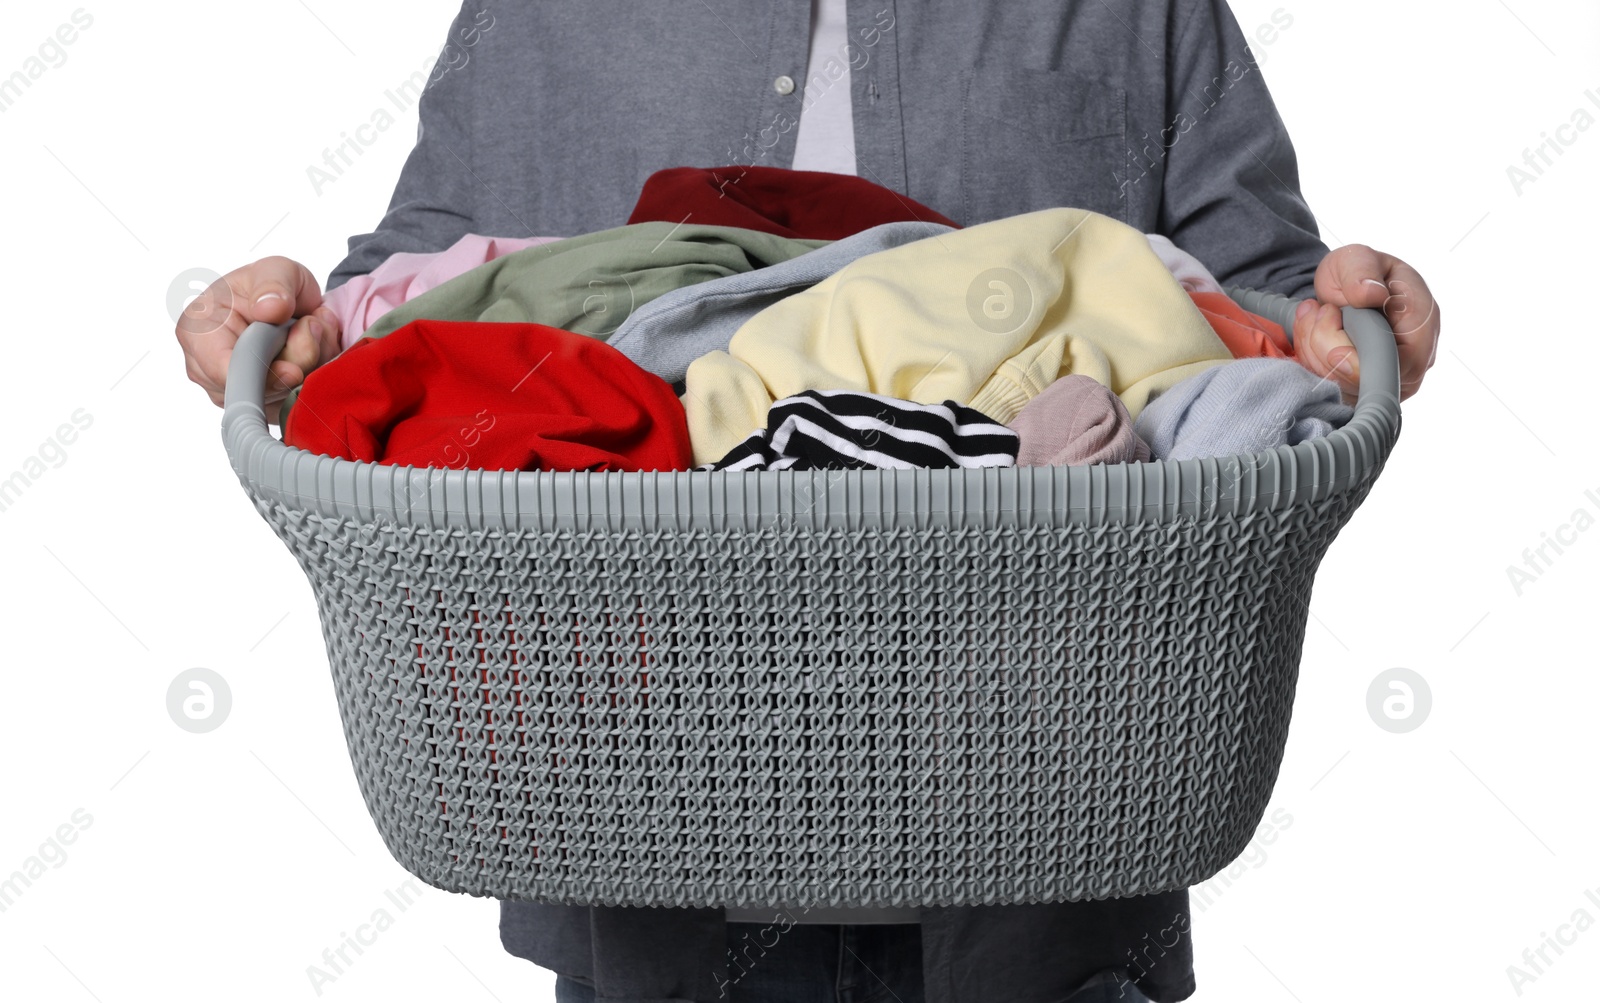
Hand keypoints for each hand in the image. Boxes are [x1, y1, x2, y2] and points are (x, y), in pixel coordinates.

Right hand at [175, 256, 341, 423]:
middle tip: (310, 324)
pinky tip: (314, 347)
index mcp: (198, 331)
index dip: (260, 374)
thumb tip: (270, 309)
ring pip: (284, 394)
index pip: (220, 370)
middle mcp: (210, 368)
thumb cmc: (270, 285)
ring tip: (310, 327)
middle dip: (298, 358)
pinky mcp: (265, 403)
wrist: (291, 302)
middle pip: (258, 388)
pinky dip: (318, 372)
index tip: (292, 370)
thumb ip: (273, 285)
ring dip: (313, 360)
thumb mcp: (276, 269)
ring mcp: (237, 389)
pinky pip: (299, 400)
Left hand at [1291, 244, 1438, 401]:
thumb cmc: (1358, 272)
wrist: (1345, 288)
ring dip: (1314, 347)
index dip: (1358, 356)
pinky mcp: (1363, 387)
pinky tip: (1313, 332)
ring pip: (1340, 384)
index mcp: (1422, 324)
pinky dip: (1311, 357)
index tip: (1330, 329)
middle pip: (1364, 377)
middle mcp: (1411, 359)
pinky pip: (1329, 385)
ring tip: (1317, 314)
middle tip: (1320, 310)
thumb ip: (1362, 272)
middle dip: (1325, 344)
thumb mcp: (1357, 258)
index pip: (1397, 362)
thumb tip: (1372, 294)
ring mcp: (1388, 377)